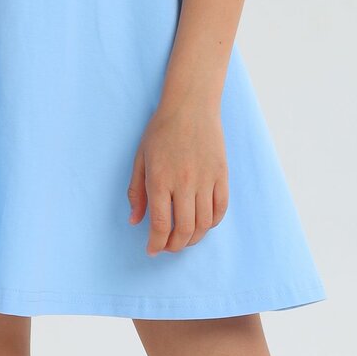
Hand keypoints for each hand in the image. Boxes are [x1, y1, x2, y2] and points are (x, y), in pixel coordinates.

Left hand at [127, 97, 228, 253]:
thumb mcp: (140, 159)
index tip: (152, 250)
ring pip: (203, 224)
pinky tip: (202, 224)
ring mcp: (206, 179)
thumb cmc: (161, 131)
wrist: (190, 106)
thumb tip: (134, 221)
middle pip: (184, 230)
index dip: (155, 243)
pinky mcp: (221, 175)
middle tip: (167, 247)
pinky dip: (212, 223)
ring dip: (193, 238)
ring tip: (183, 239)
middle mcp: (184, 182)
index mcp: (160, 179)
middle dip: (174, 246)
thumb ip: (136, 192)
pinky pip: (220, 209)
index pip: (159, 224)